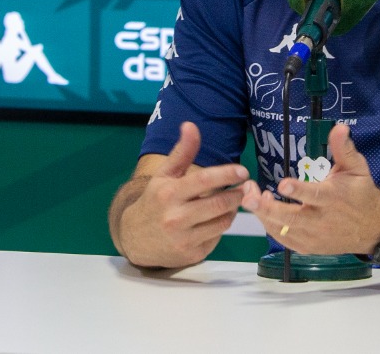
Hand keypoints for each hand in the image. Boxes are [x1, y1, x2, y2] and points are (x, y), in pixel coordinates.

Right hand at [119, 122, 246, 268]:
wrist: (135, 238)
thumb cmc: (155, 201)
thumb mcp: (164, 175)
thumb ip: (181, 152)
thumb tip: (190, 125)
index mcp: (169, 194)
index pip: (204, 181)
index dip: (227, 174)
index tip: (242, 171)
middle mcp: (176, 218)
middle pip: (219, 204)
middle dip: (236, 194)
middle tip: (245, 187)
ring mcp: (184, 239)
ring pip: (222, 222)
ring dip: (231, 210)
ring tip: (231, 201)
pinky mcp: (192, 255)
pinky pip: (216, 238)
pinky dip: (220, 227)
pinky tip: (214, 220)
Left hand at [239, 124, 379, 256]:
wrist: (372, 228)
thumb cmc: (361, 192)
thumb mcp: (357, 168)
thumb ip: (344, 149)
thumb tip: (339, 127)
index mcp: (334, 198)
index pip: (314, 195)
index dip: (298, 191)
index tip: (282, 185)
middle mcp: (322, 220)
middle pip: (292, 218)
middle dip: (268, 208)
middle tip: (249, 197)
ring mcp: (314, 236)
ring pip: (284, 230)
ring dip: (265, 216)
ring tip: (250, 199)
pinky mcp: (309, 247)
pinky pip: (285, 240)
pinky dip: (271, 228)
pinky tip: (262, 212)